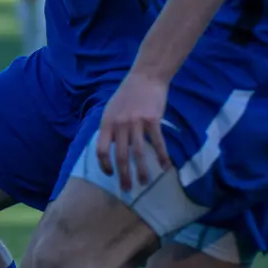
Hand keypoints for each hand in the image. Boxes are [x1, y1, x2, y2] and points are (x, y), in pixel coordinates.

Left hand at [95, 70, 171, 190]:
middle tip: (126, 189)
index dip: (105, 165)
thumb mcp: (111, 110)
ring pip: (138, 153)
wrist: (145, 77)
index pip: (101, 150)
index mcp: (106, 123)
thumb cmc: (127, 95)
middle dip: (123, 175)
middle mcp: (120, 125)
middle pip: (120, 156)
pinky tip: (165, 167)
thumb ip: (110, 128)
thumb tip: (109, 148)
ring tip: (144, 183)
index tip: (110, 174)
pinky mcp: (153, 120)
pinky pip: (157, 143)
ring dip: (141, 170)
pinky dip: (162, 156)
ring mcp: (136, 123)